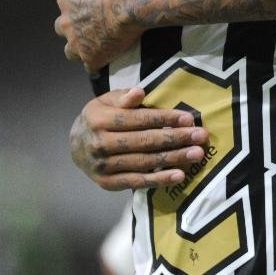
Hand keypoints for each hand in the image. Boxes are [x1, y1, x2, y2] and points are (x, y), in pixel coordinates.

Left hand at [56, 0, 140, 70]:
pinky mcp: (92, 57)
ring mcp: (78, 43)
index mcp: (67, 0)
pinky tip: (104, 59)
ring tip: (93, 45)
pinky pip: (90, 66)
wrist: (134, 3)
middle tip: (90, 24)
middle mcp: (68, 23)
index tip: (88, 1)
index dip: (75, 1)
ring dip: (79, 48)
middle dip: (73, 26)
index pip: (64, 1)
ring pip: (71, 51)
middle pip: (63, 28)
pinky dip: (95, 62)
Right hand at [70, 88, 209, 190]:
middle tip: (201, 136)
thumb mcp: (106, 101)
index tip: (189, 118)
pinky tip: (178, 175)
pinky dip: (159, 179)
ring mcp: (103, 166)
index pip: (138, 119)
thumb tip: (140, 92)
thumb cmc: (99, 118)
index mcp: (100, 120)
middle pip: (144, 142)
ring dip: (173, 158)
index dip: (164, 119)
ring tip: (196, 154)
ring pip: (144, 162)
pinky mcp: (108, 183)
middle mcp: (100, 144)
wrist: (74, 146)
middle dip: (176, 138)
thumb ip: (124, 97)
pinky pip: (137, 181)